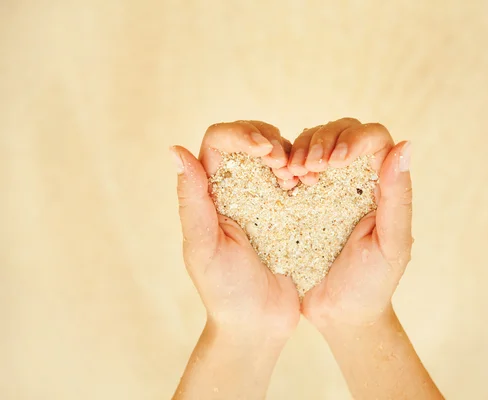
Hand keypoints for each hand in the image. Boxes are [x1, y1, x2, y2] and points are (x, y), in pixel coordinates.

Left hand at [171, 120, 300, 339]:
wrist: (259, 324)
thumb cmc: (225, 291)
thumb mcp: (204, 246)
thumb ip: (192, 200)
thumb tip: (174, 150)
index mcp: (212, 192)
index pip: (219, 141)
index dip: (242, 134)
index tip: (266, 152)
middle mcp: (238, 189)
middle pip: (250, 137)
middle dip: (270, 140)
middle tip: (283, 166)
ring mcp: (266, 199)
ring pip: (278, 152)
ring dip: (291, 155)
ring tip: (297, 181)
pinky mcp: (290, 212)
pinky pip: (299, 177)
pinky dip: (306, 172)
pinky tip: (309, 187)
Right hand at [295, 118, 412, 328]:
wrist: (339, 314)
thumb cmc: (372, 283)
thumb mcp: (391, 243)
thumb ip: (398, 197)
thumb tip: (405, 147)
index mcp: (380, 185)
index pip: (374, 139)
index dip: (354, 138)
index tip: (335, 161)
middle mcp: (353, 179)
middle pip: (342, 130)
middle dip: (322, 140)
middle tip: (311, 168)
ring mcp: (325, 186)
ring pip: (314, 141)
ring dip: (302, 149)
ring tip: (296, 175)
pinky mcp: (299, 197)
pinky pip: (291, 164)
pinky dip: (285, 163)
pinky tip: (284, 180)